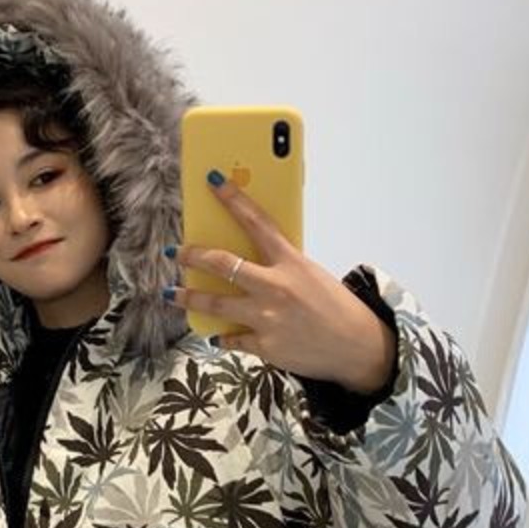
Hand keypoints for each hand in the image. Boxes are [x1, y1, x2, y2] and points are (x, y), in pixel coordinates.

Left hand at [165, 174, 395, 392]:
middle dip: (193, 255)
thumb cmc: (335, 307)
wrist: (356, 346)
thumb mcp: (311, 275)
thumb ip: (281, 265)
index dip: (233, 199)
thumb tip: (249, 259)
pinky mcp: (264, 345)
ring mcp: (267, 317)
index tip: (214, 181)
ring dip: (189, 297)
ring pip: (216, 304)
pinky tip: (216, 335)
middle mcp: (275, 287)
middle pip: (223, 264)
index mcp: (291, 262)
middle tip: (175, 251)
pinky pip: (232, 338)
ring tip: (172, 294)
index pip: (257, 221)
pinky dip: (223, 336)